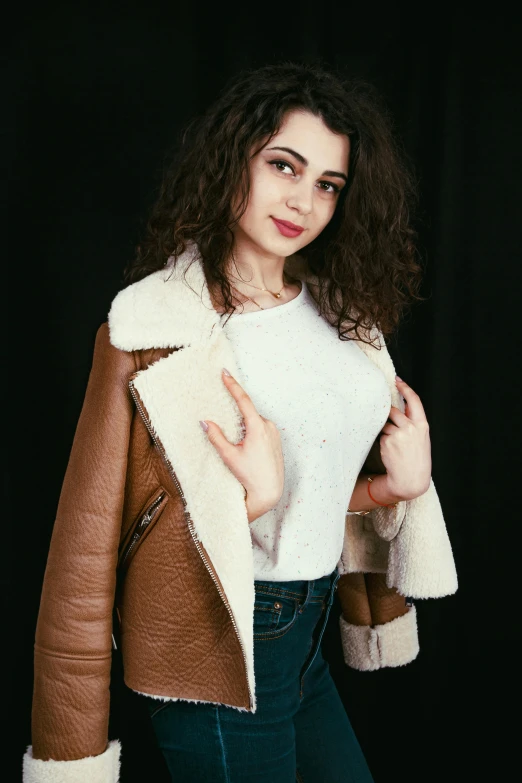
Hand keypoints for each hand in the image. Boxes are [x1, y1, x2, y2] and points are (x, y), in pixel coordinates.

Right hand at [201, 369, 284, 516]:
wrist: (269, 492)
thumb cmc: (250, 476)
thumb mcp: (229, 456)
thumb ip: (216, 437)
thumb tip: (205, 422)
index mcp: (258, 427)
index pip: (243, 400)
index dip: (233, 385)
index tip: (225, 373)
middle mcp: (268, 426)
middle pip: (248, 413)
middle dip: (236, 415)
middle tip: (227, 424)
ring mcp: (274, 433)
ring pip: (254, 422)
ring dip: (244, 427)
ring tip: (238, 445)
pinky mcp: (276, 440)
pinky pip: (261, 429)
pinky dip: (251, 432)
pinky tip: (246, 448)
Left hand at [378, 377, 431, 500]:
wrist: (410, 479)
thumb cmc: (417, 458)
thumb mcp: (422, 438)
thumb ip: (414, 422)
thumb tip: (402, 406)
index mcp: (422, 425)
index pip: (414, 401)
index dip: (405, 388)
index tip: (397, 381)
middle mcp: (410, 428)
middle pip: (394, 411)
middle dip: (390, 415)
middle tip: (393, 427)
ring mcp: (398, 435)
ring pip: (385, 424)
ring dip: (387, 431)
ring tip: (396, 446)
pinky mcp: (387, 442)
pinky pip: (381, 435)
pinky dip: (384, 441)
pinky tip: (391, 452)